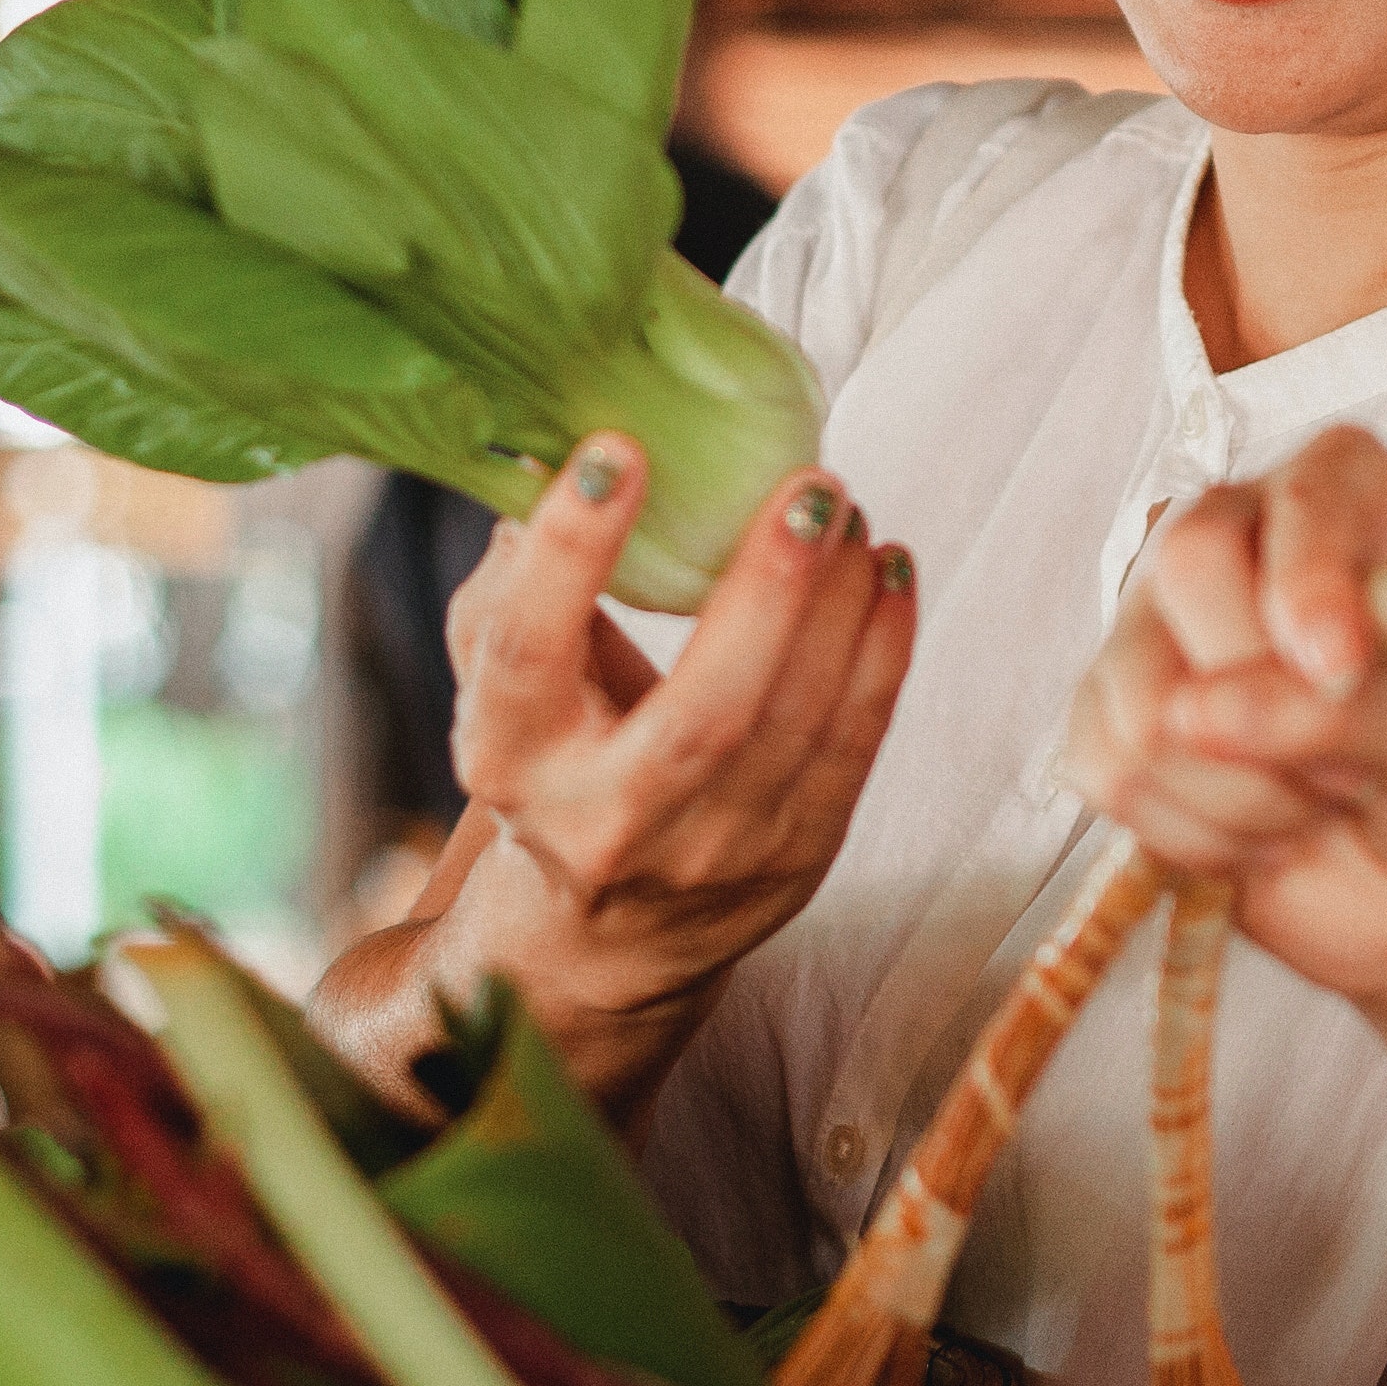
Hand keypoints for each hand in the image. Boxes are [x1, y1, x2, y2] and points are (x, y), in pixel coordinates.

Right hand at [416, 437, 917, 1069]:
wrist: (602, 933)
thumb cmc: (552, 764)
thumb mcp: (500, 688)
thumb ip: (515, 585)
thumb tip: (562, 453)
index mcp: (510, 760)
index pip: (527, 652)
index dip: (568, 554)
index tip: (618, 452)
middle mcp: (606, 822)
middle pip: (702, 714)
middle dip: (768, 590)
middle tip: (808, 487)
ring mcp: (710, 853)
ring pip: (794, 725)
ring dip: (839, 605)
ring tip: (847, 513)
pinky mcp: (792, 858)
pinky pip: (852, 746)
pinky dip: (880, 651)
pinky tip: (886, 571)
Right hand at [1055, 428, 1386, 1034]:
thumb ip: (1349, 707)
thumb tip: (1200, 713)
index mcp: (1348, 496)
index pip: (1300, 499)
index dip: (1310, 587)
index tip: (1342, 672)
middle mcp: (1240, 538)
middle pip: (1187, 567)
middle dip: (1269, 702)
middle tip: (1354, 772)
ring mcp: (1163, 629)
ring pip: (1139, 693)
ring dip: (1238, 790)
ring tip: (1314, 807)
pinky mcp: (1119, 725)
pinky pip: (1107, 771)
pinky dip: (1192, 834)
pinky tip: (1259, 836)